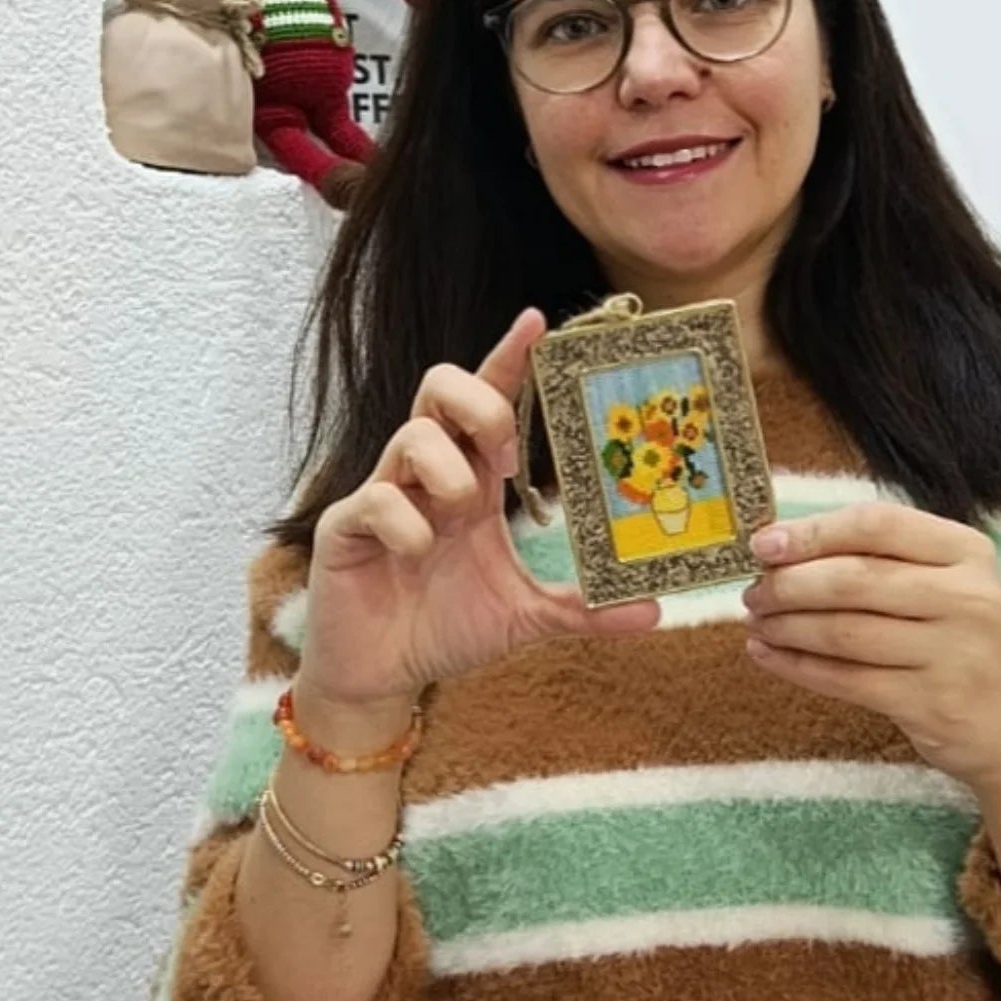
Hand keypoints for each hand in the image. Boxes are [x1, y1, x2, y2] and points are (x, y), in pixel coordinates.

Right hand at [297, 309, 659, 708]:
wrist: (381, 677)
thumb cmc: (447, 627)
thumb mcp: (526, 616)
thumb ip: (585, 608)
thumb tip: (654, 609)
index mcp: (473, 479)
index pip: (490, 399)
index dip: (509, 357)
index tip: (538, 322)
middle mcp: (428, 475)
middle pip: (440, 388)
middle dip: (479, 403)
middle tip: (504, 450)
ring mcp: (384, 495)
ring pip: (411, 435)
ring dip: (449, 471)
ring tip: (460, 517)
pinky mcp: (346, 527)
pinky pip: (375, 499)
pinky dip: (407, 523)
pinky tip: (419, 553)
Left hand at [742, 504, 1000, 794]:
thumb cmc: (959, 641)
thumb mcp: (941, 585)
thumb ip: (878, 559)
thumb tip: (780, 545)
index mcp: (966, 551)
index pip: (877, 524)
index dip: (813, 531)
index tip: (762, 543)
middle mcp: (968, 597)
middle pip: (855, 578)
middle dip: (790, 584)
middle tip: (752, 592)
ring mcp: (954, 653)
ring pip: (845, 632)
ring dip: (787, 626)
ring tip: (756, 623)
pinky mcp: (932, 704)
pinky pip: (847, 680)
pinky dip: (797, 666)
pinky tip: (768, 655)